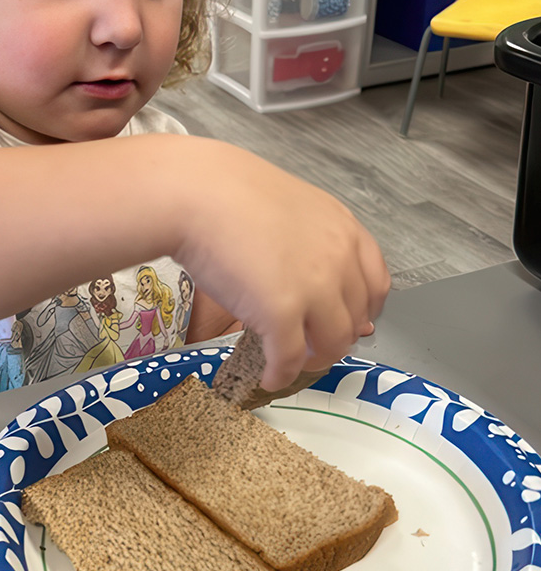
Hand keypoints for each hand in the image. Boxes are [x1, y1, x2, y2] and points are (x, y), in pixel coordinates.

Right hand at [174, 140, 389, 390]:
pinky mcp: (280, 314)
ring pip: (331, 345)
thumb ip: (308, 240)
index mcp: (343, 229)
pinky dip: (281, 375)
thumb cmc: (227, 192)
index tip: (345, 320)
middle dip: (337, 338)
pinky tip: (268, 378)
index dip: (362, 309)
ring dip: (314, 361)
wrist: (194, 194)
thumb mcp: (286, 209)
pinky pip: (289, 359)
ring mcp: (313, 289)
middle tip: (311, 344)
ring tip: (291, 363)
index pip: (376, 284)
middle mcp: (339, 261)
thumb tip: (311, 278)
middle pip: (356, 319)